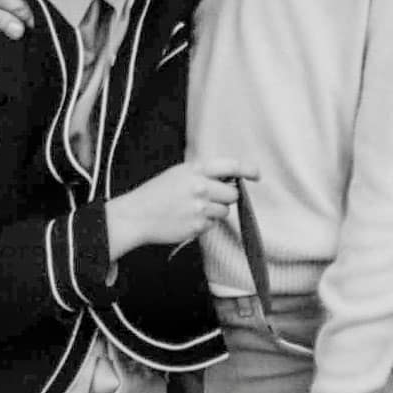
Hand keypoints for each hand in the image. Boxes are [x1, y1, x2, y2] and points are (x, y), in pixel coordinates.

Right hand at [105, 158, 256, 259]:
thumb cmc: (157, 193)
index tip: (256, 175)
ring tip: (194, 209)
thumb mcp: (179, 173)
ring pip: (225, 211)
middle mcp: (200, 187)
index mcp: (196, 170)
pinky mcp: (196, 226)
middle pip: (233, 193)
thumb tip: (230, 179)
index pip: (231, 166)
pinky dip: (204, 224)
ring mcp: (199, 208)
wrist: (136, 216)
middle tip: (210, 198)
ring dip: (215, 211)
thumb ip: (203, 174)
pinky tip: (187, 219)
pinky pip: (212, 225)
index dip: (248, 169)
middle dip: (225, 196)